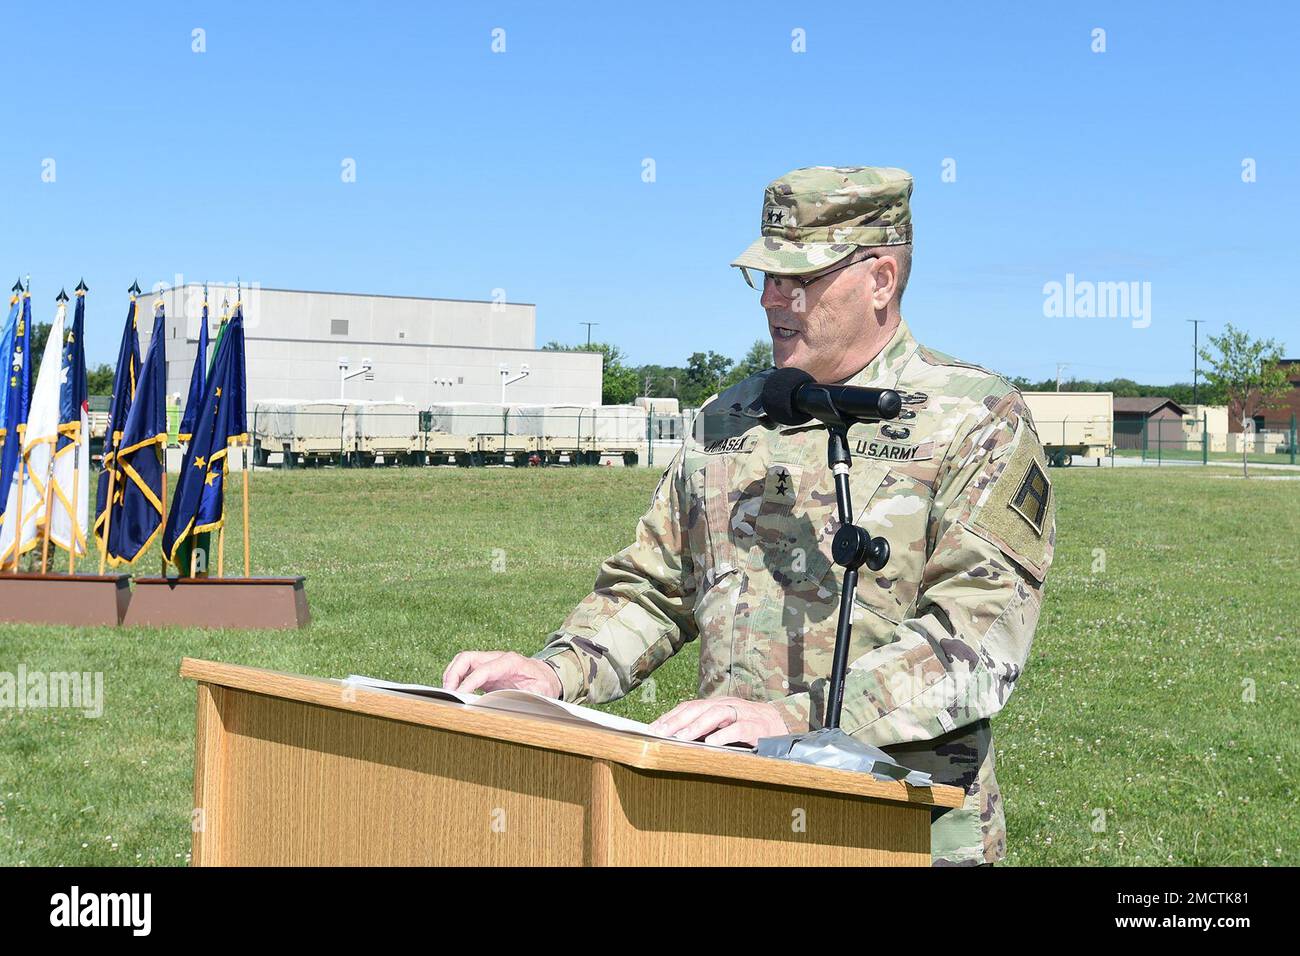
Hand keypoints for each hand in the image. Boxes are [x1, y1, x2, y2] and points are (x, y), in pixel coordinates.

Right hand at [442, 650, 561, 697]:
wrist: (547, 675)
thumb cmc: (544, 683)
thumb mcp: (542, 691)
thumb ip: (529, 697)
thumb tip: (514, 706)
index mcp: (510, 662)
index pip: (483, 669)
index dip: (468, 682)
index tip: (458, 696)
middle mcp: (497, 658)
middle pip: (466, 658)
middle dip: (453, 674)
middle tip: (447, 694)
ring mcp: (490, 662)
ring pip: (463, 661)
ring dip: (451, 675)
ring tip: (448, 694)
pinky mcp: (485, 670)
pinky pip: (465, 669)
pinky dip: (456, 679)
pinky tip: (455, 693)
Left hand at [649, 696, 787, 745]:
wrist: (784, 726)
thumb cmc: (748, 729)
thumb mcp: (724, 727)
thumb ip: (705, 730)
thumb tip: (675, 740)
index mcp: (717, 705)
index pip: (689, 706)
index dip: (670, 716)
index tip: (652, 728)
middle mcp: (728, 705)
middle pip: (698, 708)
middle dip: (677, 720)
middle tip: (658, 733)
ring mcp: (743, 714)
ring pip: (717, 714)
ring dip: (697, 726)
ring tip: (680, 738)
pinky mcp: (757, 727)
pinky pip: (739, 729)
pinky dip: (724, 735)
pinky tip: (711, 744)